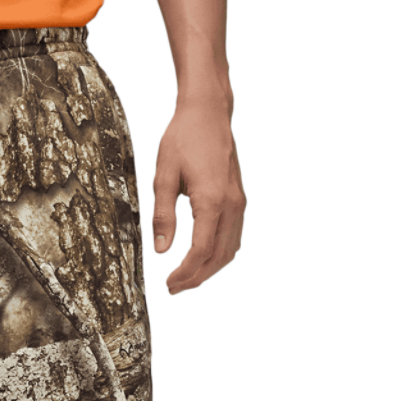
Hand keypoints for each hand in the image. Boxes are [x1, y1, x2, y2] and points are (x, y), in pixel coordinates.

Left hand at [152, 99, 246, 293]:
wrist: (209, 112)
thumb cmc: (184, 138)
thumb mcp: (164, 176)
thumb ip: (163, 215)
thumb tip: (161, 249)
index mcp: (212, 200)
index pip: (201, 250)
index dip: (185, 272)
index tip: (169, 284)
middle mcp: (232, 205)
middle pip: (218, 256)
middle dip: (196, 277)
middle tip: (173, 288)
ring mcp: (239, 202)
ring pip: (229, 250)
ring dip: (209, 269)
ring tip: (185, 278)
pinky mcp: (238, 199)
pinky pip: (233, 237)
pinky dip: (218, 254)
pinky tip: (202, 259)